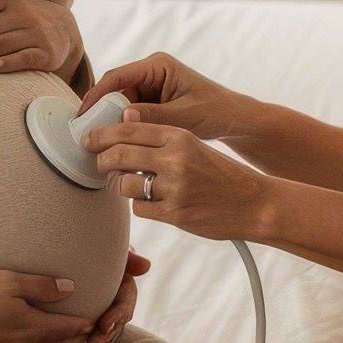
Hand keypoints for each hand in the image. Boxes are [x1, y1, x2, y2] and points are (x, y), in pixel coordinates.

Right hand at [78, 53, 251, 141]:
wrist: (234, 120)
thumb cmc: (216, 111)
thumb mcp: (185, 116)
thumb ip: (155, 116)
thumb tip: (125, 116)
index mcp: (158, 65)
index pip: (118, 76)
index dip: (97, 94)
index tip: (84, 113)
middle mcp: (151, 72)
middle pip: (115, 89)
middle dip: (101, 109)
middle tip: (88, 132)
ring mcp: (150, 87)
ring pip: (120, 102)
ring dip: (112, 119)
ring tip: (100, 140)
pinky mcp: (152, 101)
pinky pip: (130, 111)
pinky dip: (123, 125)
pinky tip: (117, 141)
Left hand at [81, 250, 148, 342]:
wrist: (69, 249)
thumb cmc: (92, 245)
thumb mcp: (110, 249)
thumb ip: (127, 257)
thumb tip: (147, 266)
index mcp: (122, 286)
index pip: (125, 304)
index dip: (116, 316)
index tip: (103, 325)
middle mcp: (116, 302)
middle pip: (116, 325)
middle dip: (104, 338)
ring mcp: (105, 313)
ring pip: (106, 335)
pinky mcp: (92, 321)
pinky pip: (92, 338)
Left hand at [86, 120, 276, 241]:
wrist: (254, 202)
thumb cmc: (219, 173)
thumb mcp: (193, 146)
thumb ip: (161, 142)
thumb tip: (119, 141)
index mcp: (179, 136)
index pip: (129, 128)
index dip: (102, 134)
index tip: (89, 139)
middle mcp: (175, 159)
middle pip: (119, 155)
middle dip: (101, 160)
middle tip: (98, 164)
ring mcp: (175, 188)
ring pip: (124, 184)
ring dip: (119, 186)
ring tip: (125, 185)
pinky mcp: (175, 213)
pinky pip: (139, 208)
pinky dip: (140, 206)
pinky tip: (151, 202)